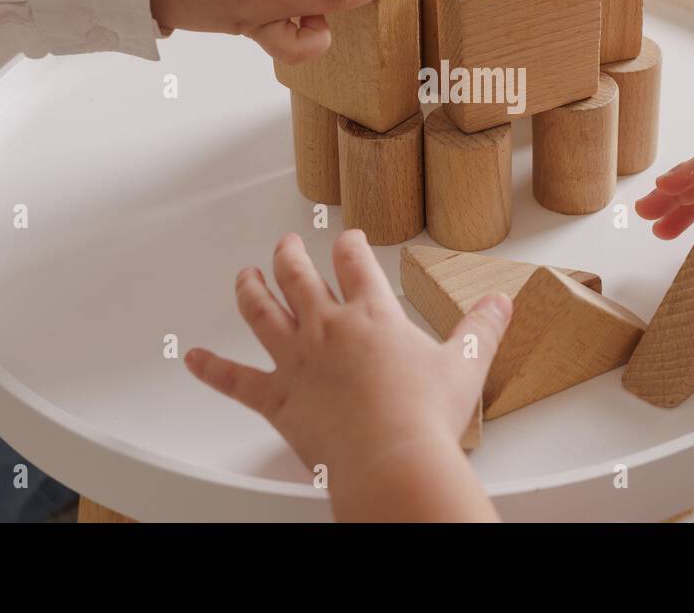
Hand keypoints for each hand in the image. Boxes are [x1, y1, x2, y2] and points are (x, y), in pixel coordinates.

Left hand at [185, 230, 507, 521]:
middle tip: (287, 244)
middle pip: (299, 277)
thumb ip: (482, 328)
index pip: (356, 262)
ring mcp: (297, 361)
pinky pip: (235, 381)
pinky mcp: (277, 398)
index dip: (350, 244)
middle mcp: (328, 328)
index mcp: (372, 314)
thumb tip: (501, 302)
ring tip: (243, 276)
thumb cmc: (424, 415)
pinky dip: (211, 370)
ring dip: (249, 290)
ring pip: (262, 312)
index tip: (348, 237)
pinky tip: (192, 359)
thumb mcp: (467, 364)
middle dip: (291, 255)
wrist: (391, 457)